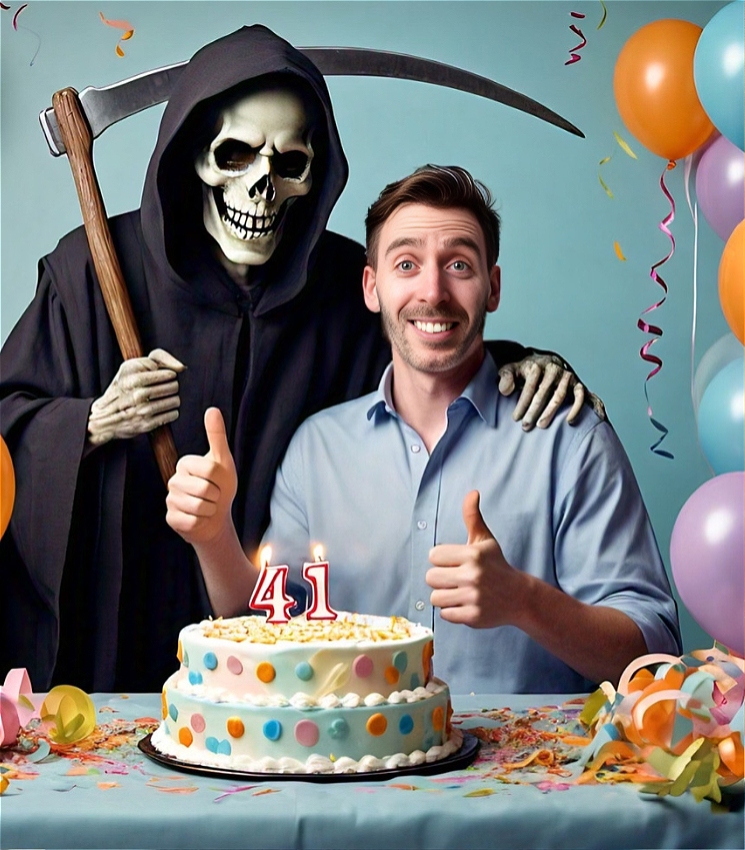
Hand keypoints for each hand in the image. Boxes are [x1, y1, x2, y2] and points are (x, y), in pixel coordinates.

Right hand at [87, 348, 184, 444]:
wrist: (105, 416)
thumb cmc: (123, 387)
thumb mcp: (131, 366)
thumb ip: (158, 358)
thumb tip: (181, 367)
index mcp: (133, 379)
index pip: (168, 375)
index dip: (169, 375)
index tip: (164, 377)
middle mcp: (137, 395)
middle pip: (173, 387)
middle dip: (172, 386)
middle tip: (165, 388)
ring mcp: (142, 411)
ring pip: (175, 401)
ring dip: (173, 399)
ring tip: (165, 398)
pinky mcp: (147, 424)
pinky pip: (172, 415)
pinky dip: (172, 412)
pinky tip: (163, 409)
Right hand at [165, 407, 237, 544]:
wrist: (217, 516)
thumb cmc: (221, 487)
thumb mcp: (223, 461)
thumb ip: (217, 436)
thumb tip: (212, 410)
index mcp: (185, 463)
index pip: (210, 470)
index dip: (221, 480)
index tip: (219, 481)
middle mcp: (173, 480)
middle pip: (205, 489)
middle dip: (216, 496)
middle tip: (214, 496)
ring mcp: (170, 500)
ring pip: (199, 507)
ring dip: (210, 510)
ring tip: (207, 506)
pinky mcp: (171, 518)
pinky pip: (192, 521)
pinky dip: (201, 522)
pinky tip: (199, 518)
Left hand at [426, 491, 525, 628]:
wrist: (519, 596)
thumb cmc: (496, 565)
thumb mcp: (485, 540)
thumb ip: (472, 516)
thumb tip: (472, 492)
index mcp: (472, 555)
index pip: (433, 556)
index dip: (441, 559)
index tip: (455, 562)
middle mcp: (472, 575)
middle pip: (431, 577)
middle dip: (441, 578)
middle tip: (456, 579)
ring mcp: (473, 597)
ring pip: (435, 597)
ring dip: (445, 596)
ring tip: (459, 592)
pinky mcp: (473, 617)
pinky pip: (445, 614)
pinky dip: (452, 611)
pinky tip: (465, 604)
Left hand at [498, 353, 605, 430]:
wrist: (546, 362)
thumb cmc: (525, 371)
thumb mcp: (511, 370)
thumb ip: (505, 378)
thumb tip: (505, 390)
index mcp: (536, 366)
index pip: (529, 386)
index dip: (522, 403)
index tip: (515, 418)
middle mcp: (553, 369)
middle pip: (543, 392)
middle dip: (533, 411)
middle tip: (526, 426)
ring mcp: (566, 376)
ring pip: (559, 396)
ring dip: (550, 412)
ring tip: (541, 425)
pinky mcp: (577, 383)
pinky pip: (579, 396)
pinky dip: (576, 408)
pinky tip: (568, 421)